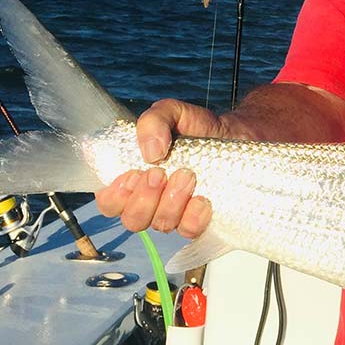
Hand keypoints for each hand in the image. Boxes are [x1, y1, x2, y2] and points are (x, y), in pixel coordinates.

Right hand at [95, 99, 221, 237]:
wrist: (235, 133)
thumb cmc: (196, 127)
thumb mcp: (171, 113)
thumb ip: (152, 121)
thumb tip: (150, 152)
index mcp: (135, 179)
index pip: (109, 202)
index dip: (114, 197)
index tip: (133, 174)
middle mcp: (152, 201)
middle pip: (132, 220)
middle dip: (144, 198)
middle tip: (160, 172)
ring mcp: (176, 213)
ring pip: (160, 225)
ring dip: (171, 202)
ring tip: (187, 175)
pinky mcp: (200, 219)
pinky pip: (189, 231)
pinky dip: (193, 217)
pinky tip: (202, 198)